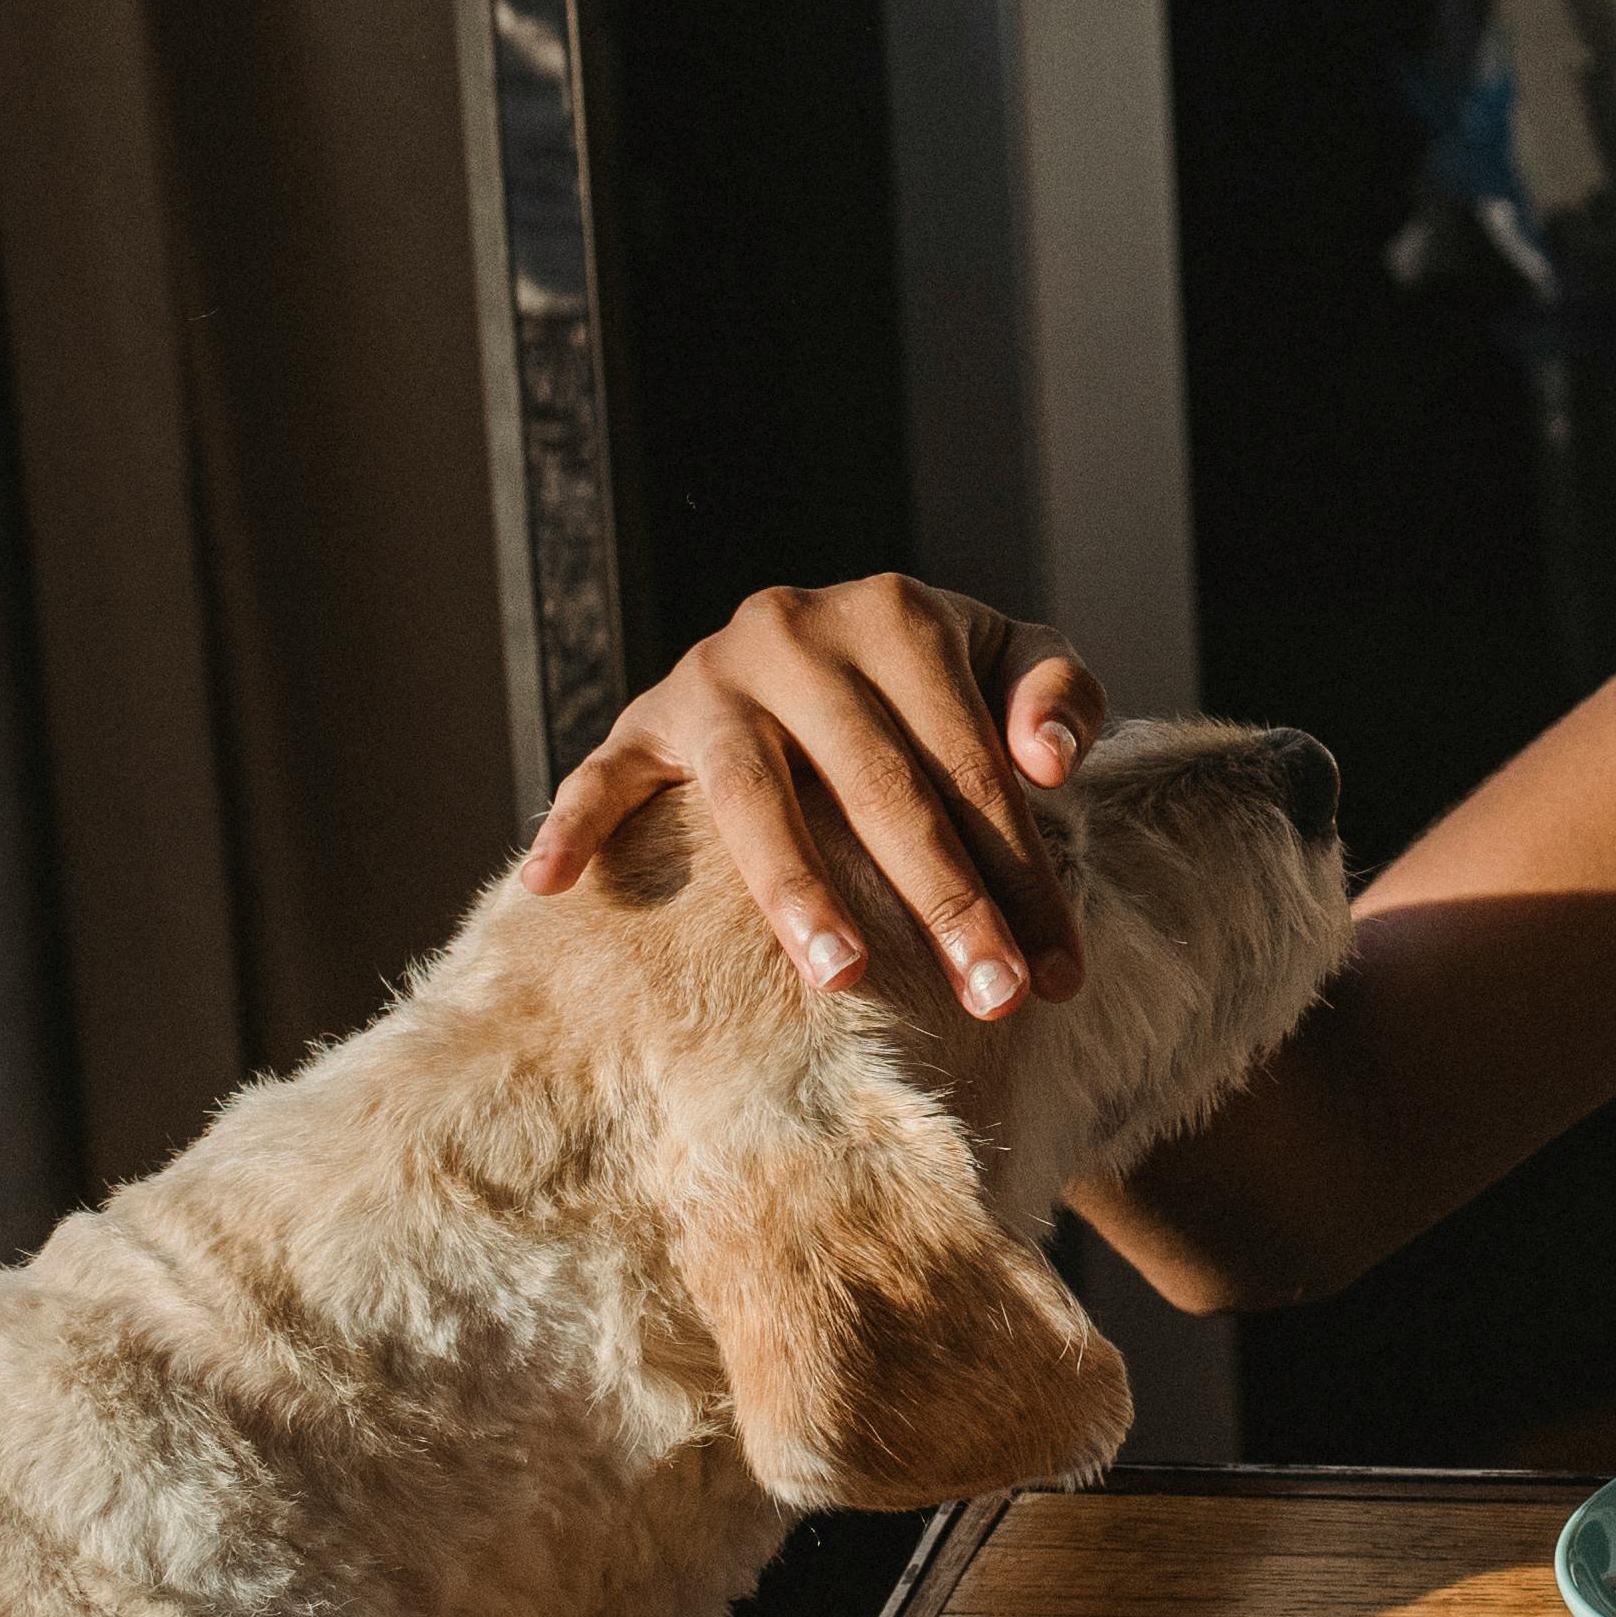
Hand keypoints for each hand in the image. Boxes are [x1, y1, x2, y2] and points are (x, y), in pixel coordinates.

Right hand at [519, 577, 1107, 1010]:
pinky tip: (556, 888)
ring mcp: (711, 677)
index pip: (974, 767)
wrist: (825, 636)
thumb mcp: (1010, 658)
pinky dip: (574, 824)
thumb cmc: (935, 679)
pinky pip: (602, 776)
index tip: (1059, 974)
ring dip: (798, 890)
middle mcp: (796, 633)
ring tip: (844, 978)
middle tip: (994, 1001)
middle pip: (880, 788)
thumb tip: (1051, 762)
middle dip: (945, 903)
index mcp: (898, 616)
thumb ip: (1058, 691)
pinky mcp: (644, 719)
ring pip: (752, 795)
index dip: (1025, 873)